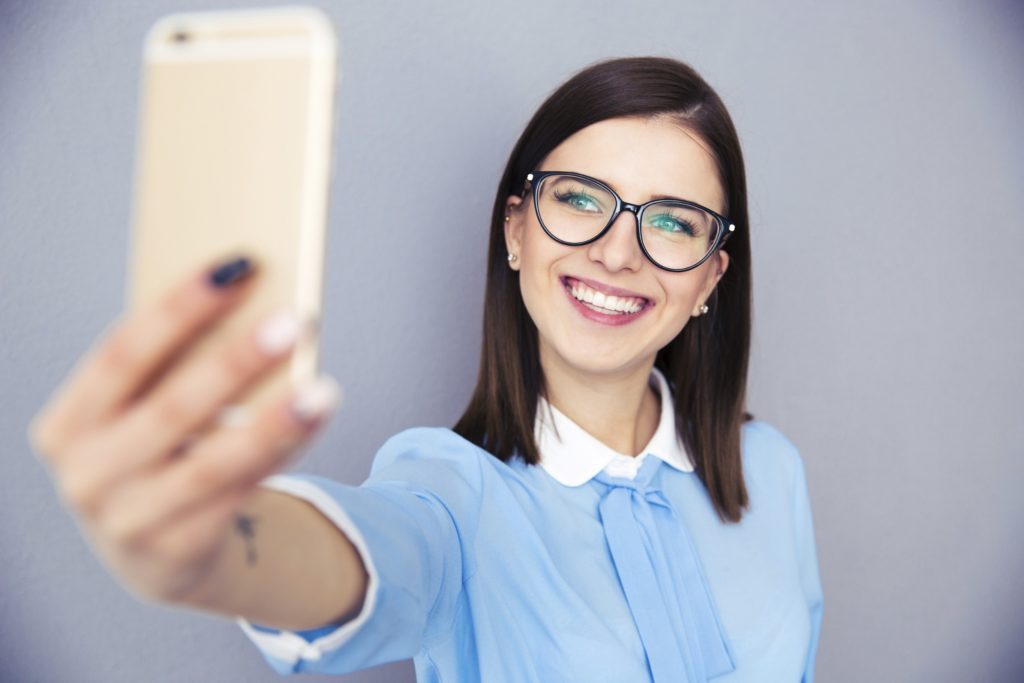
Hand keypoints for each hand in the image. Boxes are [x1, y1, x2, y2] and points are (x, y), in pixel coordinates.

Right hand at [27, 255, 338, 604]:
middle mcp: (87, 474)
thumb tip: (253, 295)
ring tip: (323, 387)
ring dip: (274, 422)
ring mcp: (128, 521)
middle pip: (172, 408)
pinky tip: (317, 413)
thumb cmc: (156, 452)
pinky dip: (283, 449)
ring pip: (214, 462)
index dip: (181, 307)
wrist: (153, 553)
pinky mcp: (177, 553)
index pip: (121, 354)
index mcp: (67, 423)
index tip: (240, 264)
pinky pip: (242, 492)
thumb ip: (175, 367)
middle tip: (294, 319)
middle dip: (236, 361)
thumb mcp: (141, 414)